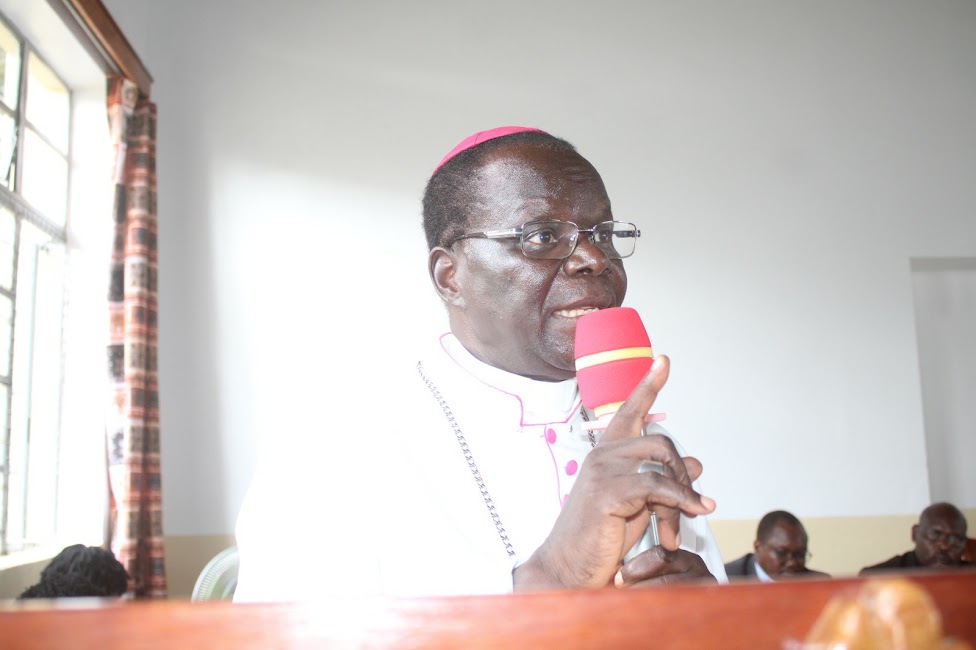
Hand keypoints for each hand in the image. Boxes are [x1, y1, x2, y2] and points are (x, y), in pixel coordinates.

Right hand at [513, 355, 715, 590]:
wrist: (569, 570)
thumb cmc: (601, 538)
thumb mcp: (641, 506)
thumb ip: (664, 482)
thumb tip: (697, 462)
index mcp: (606, 453)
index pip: (629, 411)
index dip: (648, 384)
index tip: (664, 360)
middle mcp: (602, 454)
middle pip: (661, 442)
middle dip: (683, 476)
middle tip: (692, 511)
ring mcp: (602, 469)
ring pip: (662, 464)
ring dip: (681, 497)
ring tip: (679, 531)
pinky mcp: (607, 491)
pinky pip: (658, 488)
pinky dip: (681, 504)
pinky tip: (688, 522)